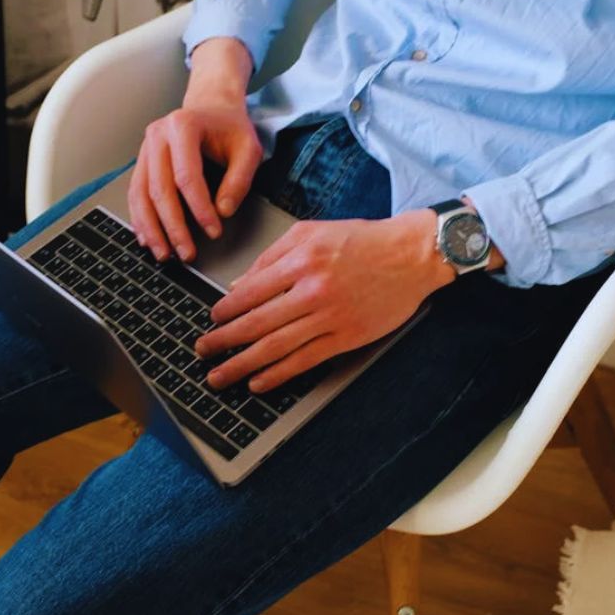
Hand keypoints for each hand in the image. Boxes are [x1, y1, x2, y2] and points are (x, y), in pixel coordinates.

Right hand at [128, 38, 261, 262]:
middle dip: (173, 226)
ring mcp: (145, 149)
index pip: (187, 176)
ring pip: (141, 195)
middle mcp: (157, 136)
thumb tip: (223, 211)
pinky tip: (147, 239)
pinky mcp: (141, 162)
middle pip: (159, 189)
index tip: (214, 231)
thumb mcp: (248, 148)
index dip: (199, 209)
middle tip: (187, 254)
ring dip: (151, 229)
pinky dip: (140, 219)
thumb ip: (239, 179)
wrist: (210, 106)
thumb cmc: (230, 127)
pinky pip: (135, 194)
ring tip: (164, 254)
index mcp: (183, 126)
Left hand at [195, 209, 457, 392]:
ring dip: (242, 365)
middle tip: (202, 351)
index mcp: (302, 259)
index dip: (226, 310)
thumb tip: (239, 284)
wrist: (413, 255)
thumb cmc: (362, 240)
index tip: (212, 320)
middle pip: (257, 323)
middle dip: (223, 341)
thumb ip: (272, 256)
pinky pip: (305, 361)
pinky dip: (278, 374)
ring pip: (276, 347)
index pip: (251, 291)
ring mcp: (331, 317)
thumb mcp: (311, 232)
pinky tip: (258, 382)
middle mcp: (313, 289)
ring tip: (219, 376)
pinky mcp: (347, 337)